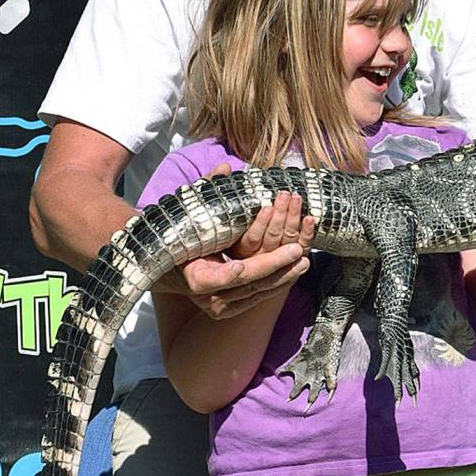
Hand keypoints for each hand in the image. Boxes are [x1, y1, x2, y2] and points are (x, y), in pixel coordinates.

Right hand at [160, 164, 314, 318]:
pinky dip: (281, 282)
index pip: (210, 279)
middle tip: (296, 251)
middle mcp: (206, 294)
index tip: (239, 267)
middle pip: (243, 283)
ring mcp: (221, 304)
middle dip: (272, 265)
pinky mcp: (235, 307)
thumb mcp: (190, 214)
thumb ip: (207, 192)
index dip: (225, 274)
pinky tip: (297, 269)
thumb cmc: (183, 236)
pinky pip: (262, 296)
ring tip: (303, 258)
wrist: (172, 269)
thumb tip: (225, 168)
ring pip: (257, 291)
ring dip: (283, 275)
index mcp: (192, 274)